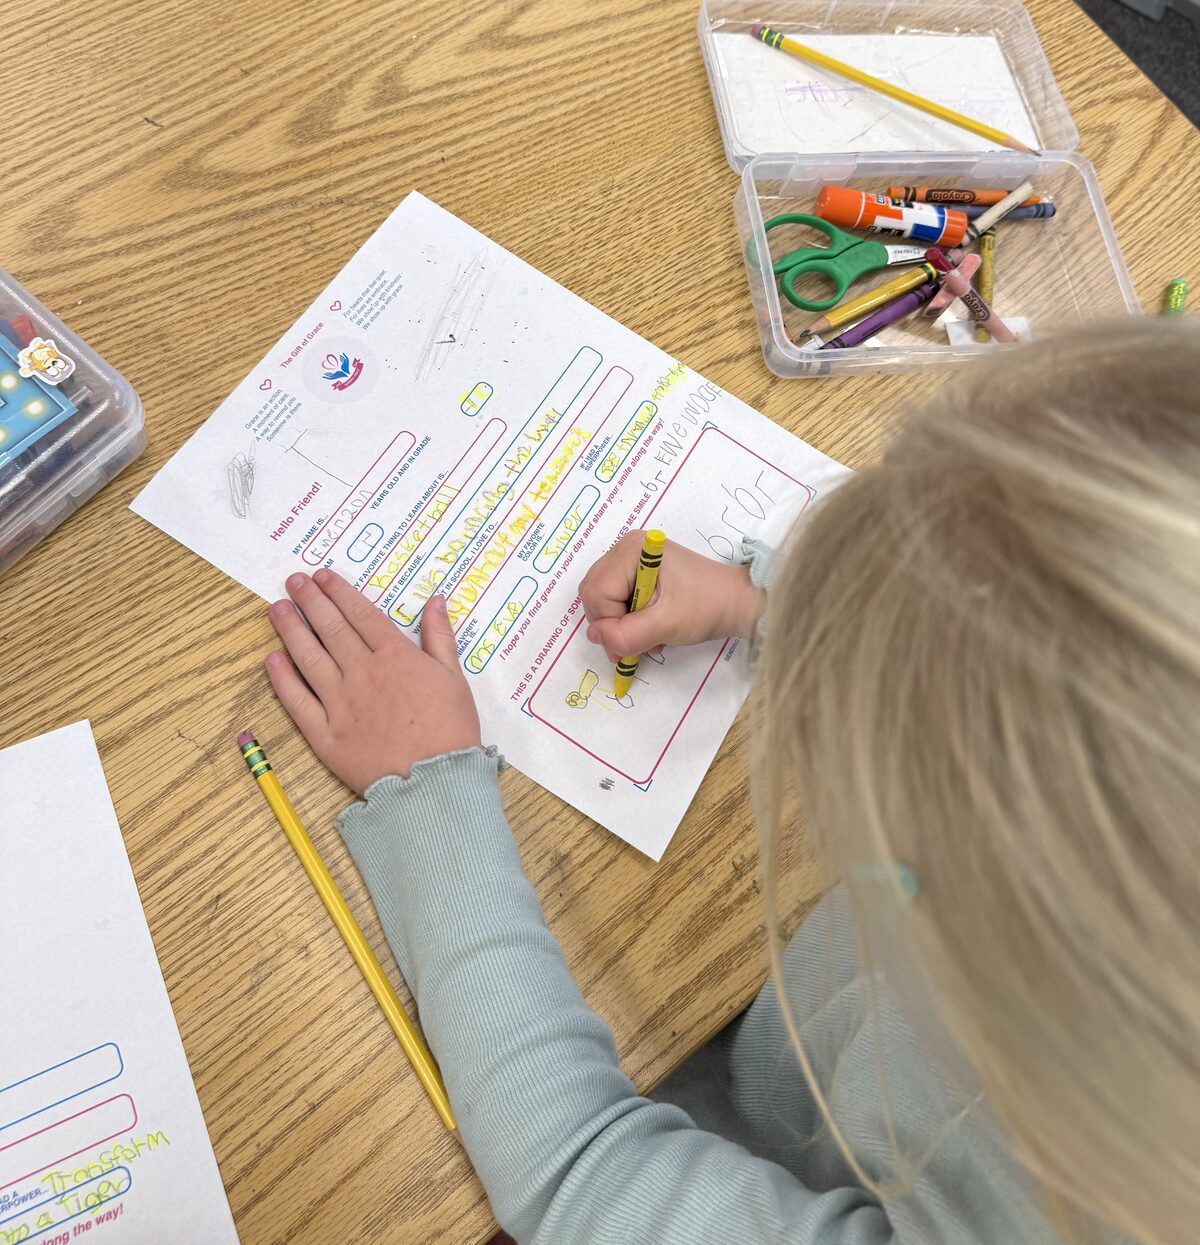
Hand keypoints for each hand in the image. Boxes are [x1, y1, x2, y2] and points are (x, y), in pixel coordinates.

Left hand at [264, 569, 480, 794]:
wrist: (434, 783)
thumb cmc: (451, 730)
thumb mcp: (455, 678)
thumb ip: (440, 638)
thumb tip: (435, 601)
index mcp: (395, 656)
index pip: (360, 615)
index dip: (339, 592)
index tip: (321, 576)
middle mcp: (362, 673)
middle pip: (330, 629)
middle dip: (310, 601)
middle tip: (292, 581)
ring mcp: (339, 703)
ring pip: (308, 658)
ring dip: (290, 630)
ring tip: (276, 609)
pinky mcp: (325, 734)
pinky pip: (297, 701)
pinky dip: (282, 679)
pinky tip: (272, 660)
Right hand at [579, 531, 765, 664]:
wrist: (737, 602)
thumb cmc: (706, 607)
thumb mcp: (666, 626)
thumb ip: (626, 634)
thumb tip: (594, 636)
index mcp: (631, 551)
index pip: (597, 593)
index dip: (610, 623)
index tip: (635, 641)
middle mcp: (626, 548)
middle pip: (594, 593)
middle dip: (612, 625)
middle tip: (639, 644)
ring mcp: (631, 558)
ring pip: (602, 598)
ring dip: (620, 624)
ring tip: (649, 636)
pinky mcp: (638, 570)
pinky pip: (616, 597)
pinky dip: (628, 618)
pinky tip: (649, 627)